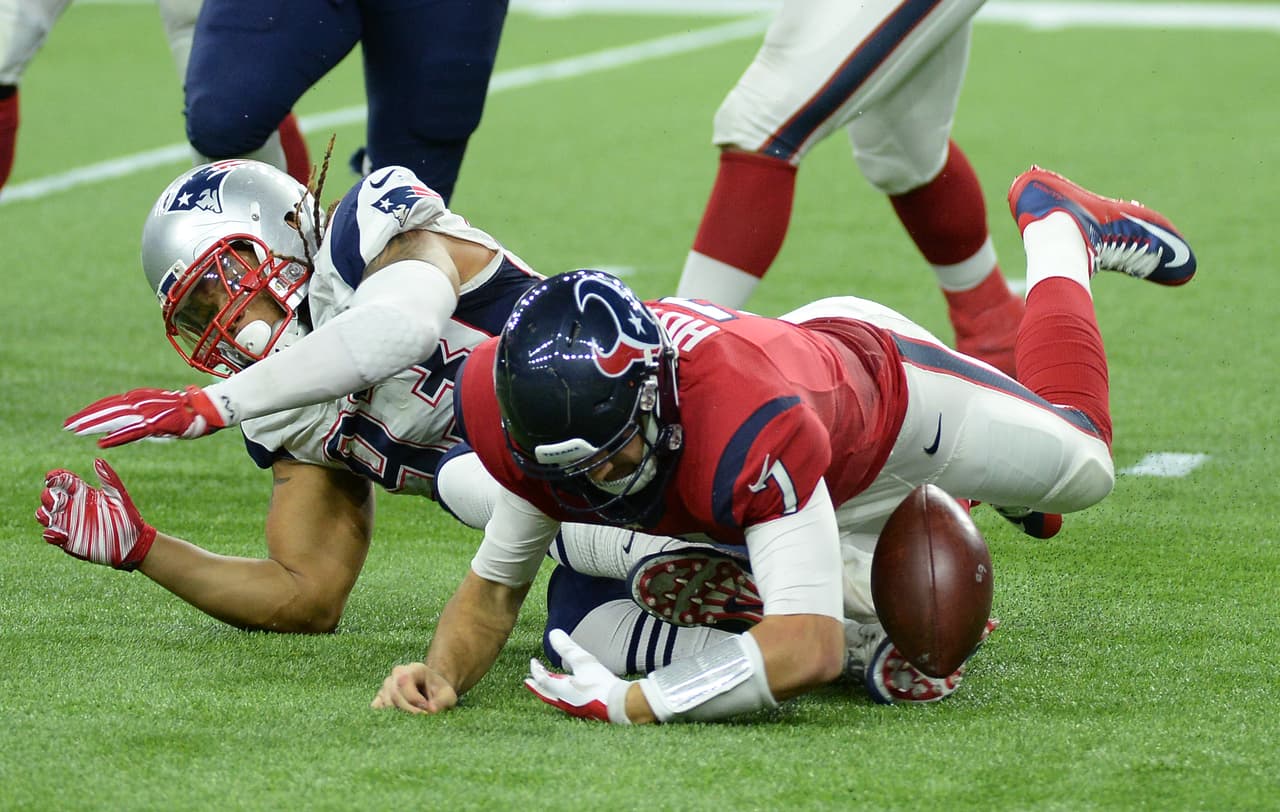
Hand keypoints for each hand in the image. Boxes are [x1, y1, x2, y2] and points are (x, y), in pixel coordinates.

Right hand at [35, 458, 156, 569]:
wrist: (132, 543)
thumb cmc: (128, 518)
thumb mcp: (119, 496)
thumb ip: (108, 478)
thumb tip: (98, 460)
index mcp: (84, 493)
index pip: (63, 481)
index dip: (55, 477)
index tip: (52, 478)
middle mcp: (73, 506)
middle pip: (49, 496)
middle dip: (47, 496)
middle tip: (56, 500)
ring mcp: (68, 523)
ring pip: (44, 515)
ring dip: (43, 514)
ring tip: (50, 516)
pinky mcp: (67, 539)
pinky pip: (50, 535)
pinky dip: (50, 534)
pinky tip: (61, 535)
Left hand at [65, 385, 228, 447]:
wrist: (212, 409)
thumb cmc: (190, 413)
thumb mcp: (162, 415)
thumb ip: (145, 421)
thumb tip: (131, 430)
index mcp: (143, 398)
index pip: (112, 403)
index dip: (93, 410)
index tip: (77, 419)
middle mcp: (143, 402)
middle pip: (108, 409)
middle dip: (86, 417)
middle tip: (67, 425)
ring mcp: (149, 411)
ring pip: (115, 418)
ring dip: (94, 425)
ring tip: (75, 431)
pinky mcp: (158, 423)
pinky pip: (132, 432)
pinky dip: (115, 437)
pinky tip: (101, 442)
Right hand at [371, 662, 457, 714]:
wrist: (432, 694)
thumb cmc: (440, 693)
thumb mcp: (448, 696)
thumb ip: (442, 702)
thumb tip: (431, 710)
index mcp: (414, 669)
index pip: (404, 681)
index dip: (413, 699)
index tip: (426, 710)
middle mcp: (397, 673)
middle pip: (394, 693)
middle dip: (407, 710)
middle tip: (420, 718)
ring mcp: (387, 685)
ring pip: (385, 702)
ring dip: (398, 715)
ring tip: (413, 720)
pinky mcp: (381, 697)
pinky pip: (377, 707)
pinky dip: (385, 716)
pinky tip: (398, 720)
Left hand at [524, 629, 632, 723]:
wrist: (619, 706)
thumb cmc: (600, 683)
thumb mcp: (583, 662)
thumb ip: (567, 648)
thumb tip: (553, 632)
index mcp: (560, 689)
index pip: (542, 678)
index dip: (536, 669)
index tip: (533, 661)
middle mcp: (563, 701)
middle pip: (545, 693)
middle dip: (536, 685)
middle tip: (528, 682)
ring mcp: (573, 708)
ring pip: (555, 699)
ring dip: (548, 690)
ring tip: (547, 685)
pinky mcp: (584, 711)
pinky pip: (566, 702)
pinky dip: (561, 695)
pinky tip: (569, 692)